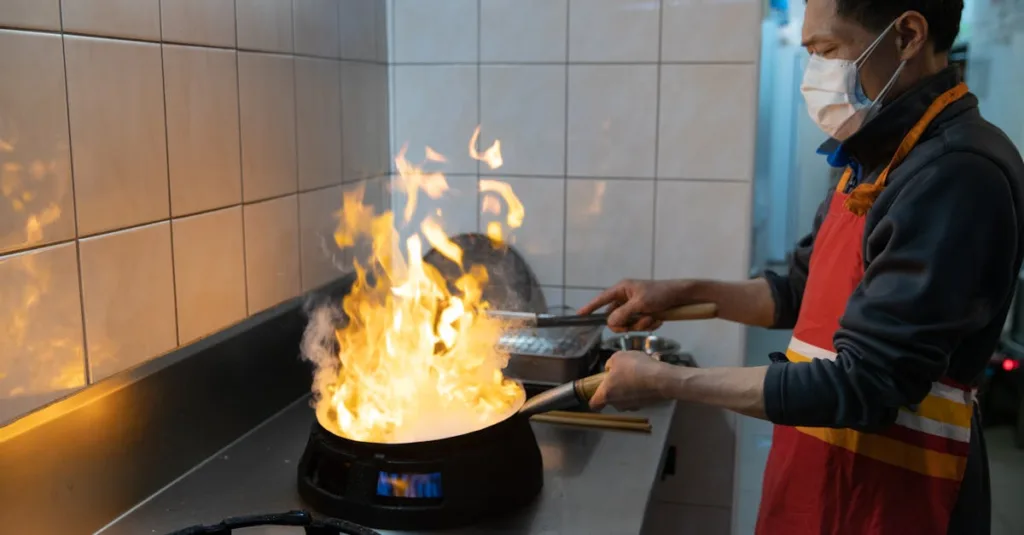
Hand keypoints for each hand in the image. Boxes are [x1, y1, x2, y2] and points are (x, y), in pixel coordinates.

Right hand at [577, 279, 695, 331]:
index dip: (590, 307)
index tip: (580, 315)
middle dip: (627, 323)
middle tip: (637, 322)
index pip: (601, 299)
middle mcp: (626, 297)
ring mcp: (634, 306)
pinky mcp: (643, 313)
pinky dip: (648, 324)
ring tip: (652, 318)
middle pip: (614, 317)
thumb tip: (610, 323)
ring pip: (628, 323)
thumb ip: (623, 314)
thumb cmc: (661, 294)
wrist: (682, 297)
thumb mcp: (641, 304)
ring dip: (641, 324)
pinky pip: (639, 324)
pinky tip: (658, 319)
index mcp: (622, 289)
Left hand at [589, 351, 672, 411]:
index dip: (593, 398)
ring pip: (625, 398)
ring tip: (636, 374)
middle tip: (621, 375)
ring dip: (628, 388)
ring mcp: (632, 406)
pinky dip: (640, 390)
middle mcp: (617, 404)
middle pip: (611, 399)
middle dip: (614, 388)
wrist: (662, 379)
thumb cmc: (635, 367)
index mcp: (606, 394)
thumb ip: (610, 364)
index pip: (594, 404)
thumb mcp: (618, 357)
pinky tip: (646, 378)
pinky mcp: (645, 405)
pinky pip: (638, 397)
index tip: (597, 390)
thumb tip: (610, 370)